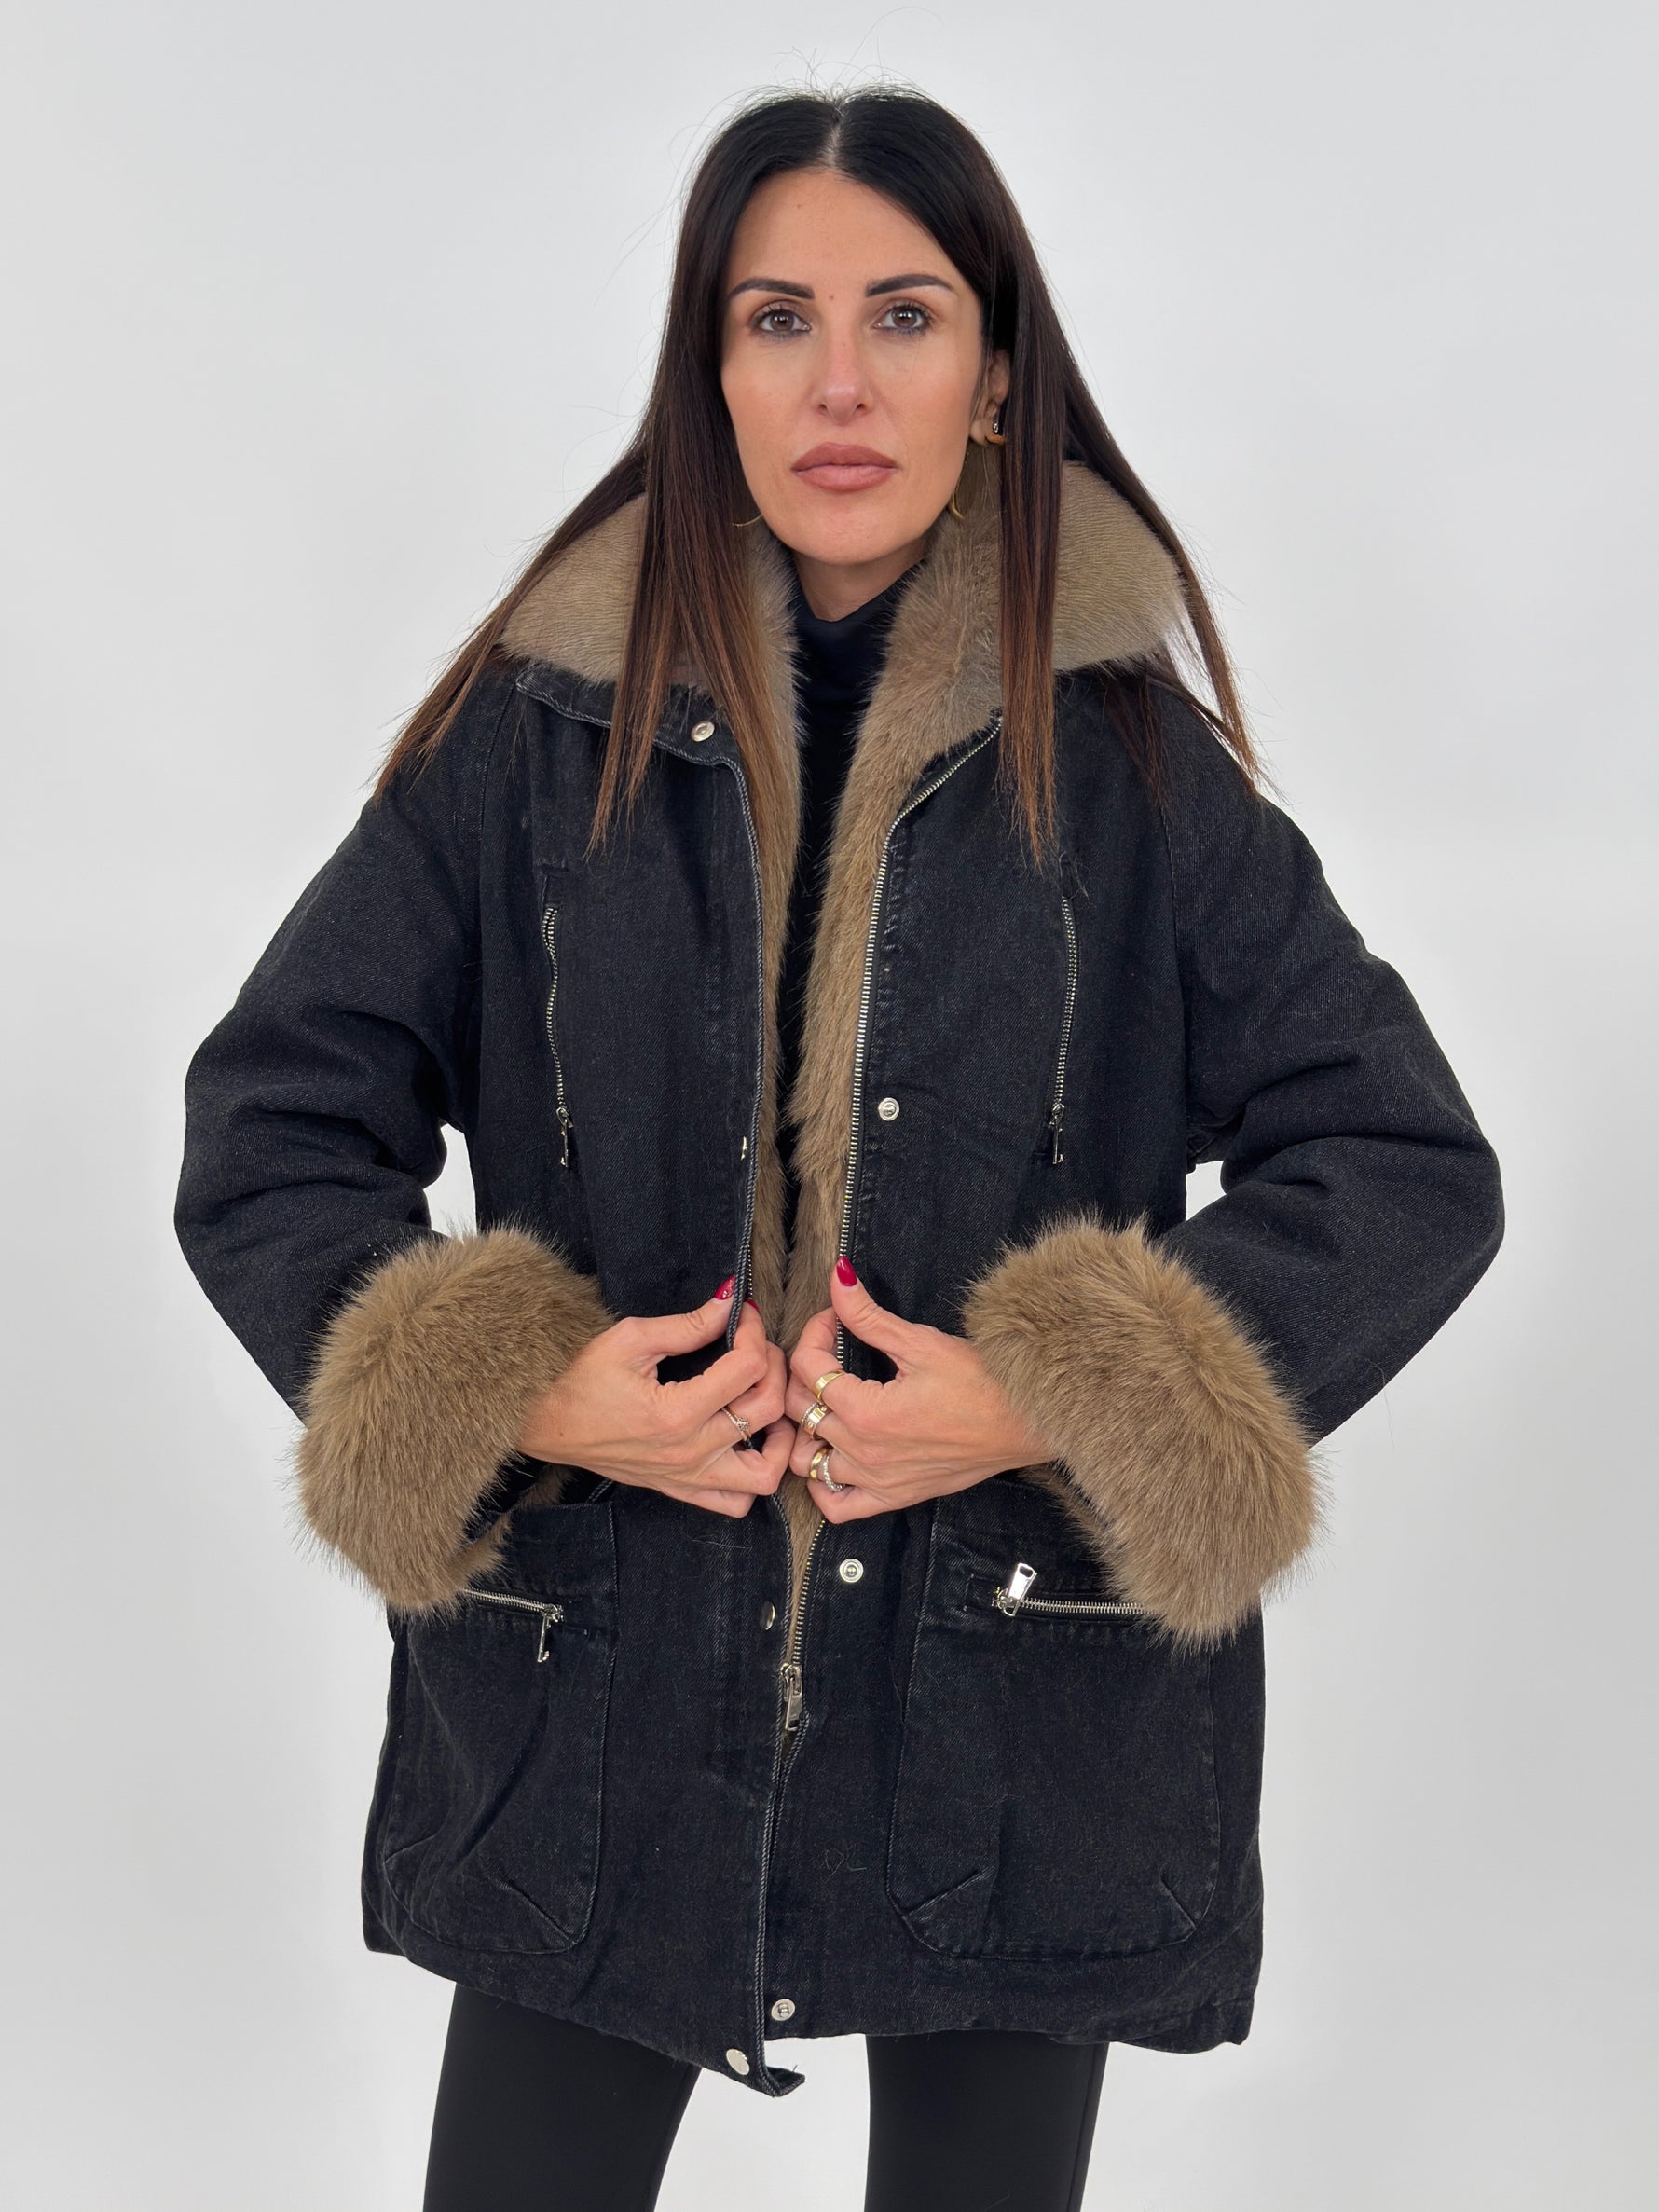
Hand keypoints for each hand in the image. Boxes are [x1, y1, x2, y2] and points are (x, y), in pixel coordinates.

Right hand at [515, 1280, 792, 1516]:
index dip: (755, 1332)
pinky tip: (748, 1443)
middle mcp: (689, 1452)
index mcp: (675, 1412)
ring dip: (780, 1436)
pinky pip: (738, 1503)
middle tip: (757, 1347)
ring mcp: (688, 1478)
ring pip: (765, 1472)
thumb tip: (730, 1302)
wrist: (549, 1426)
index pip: (748, 1367)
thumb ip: (687, 1325)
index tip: (744, 1315)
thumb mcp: (630, 1339)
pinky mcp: (682, 1491)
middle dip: (774, 1367)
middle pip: (766, 1409)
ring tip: (766, 1401)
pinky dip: (755, 1478)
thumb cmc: (582, 1381)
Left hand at [784, 1259, 1054, 1521]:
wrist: (1025, 1420)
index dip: (815, 1333)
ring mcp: (877, 1480)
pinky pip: (836, 1506)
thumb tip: (837, 1278)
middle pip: (799, 1409)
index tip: (834, 1320)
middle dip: (805, 1371)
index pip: (808, 1367)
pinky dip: (822, 1484)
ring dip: (806, 1427)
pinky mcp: (895, 1496)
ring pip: (806, 1459)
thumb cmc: (982, 1380)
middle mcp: (864, 1452)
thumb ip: (868, 1316)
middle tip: (829, 1352)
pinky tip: (833, 1454)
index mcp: (867, 1412)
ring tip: (827, 1400)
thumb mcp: (920, 1342)